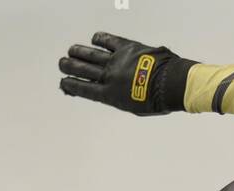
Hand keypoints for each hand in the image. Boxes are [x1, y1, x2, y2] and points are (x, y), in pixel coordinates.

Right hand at [58, 32, 195, 115]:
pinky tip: (94, 39)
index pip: (83, 88)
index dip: (71, 85)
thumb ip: (117, 98)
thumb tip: (107, 91)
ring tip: (71, 51)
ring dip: (78, 51)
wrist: (171, 85)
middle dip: (69, 66)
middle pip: (82, 69)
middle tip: (62, 64)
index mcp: (109, 94)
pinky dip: (99, 39)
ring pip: (90, 53)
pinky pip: (108, 40)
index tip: (63, 83)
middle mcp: (109, 76)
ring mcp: (117, 60)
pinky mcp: (127, 47)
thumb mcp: (132, 107)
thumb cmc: (155, 101)